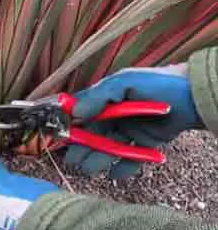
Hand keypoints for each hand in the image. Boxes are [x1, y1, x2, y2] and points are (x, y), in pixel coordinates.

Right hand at [65, 64, 203, 178]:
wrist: (193, 95)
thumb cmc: (157, 83)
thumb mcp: (124, 82)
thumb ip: (99, 95)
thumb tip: (75, 111)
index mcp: (105, 100)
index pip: (81, 115)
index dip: (70, 127)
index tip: (62, 139)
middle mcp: (113, 117)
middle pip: (91, 136)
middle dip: (82, 149)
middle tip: (75, 160)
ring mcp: (128, 131)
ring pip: (106, 150)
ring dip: (98, 160)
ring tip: (92, 168)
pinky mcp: (143, 144)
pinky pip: (129, 159)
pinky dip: (123, 168)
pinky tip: (117, 173)